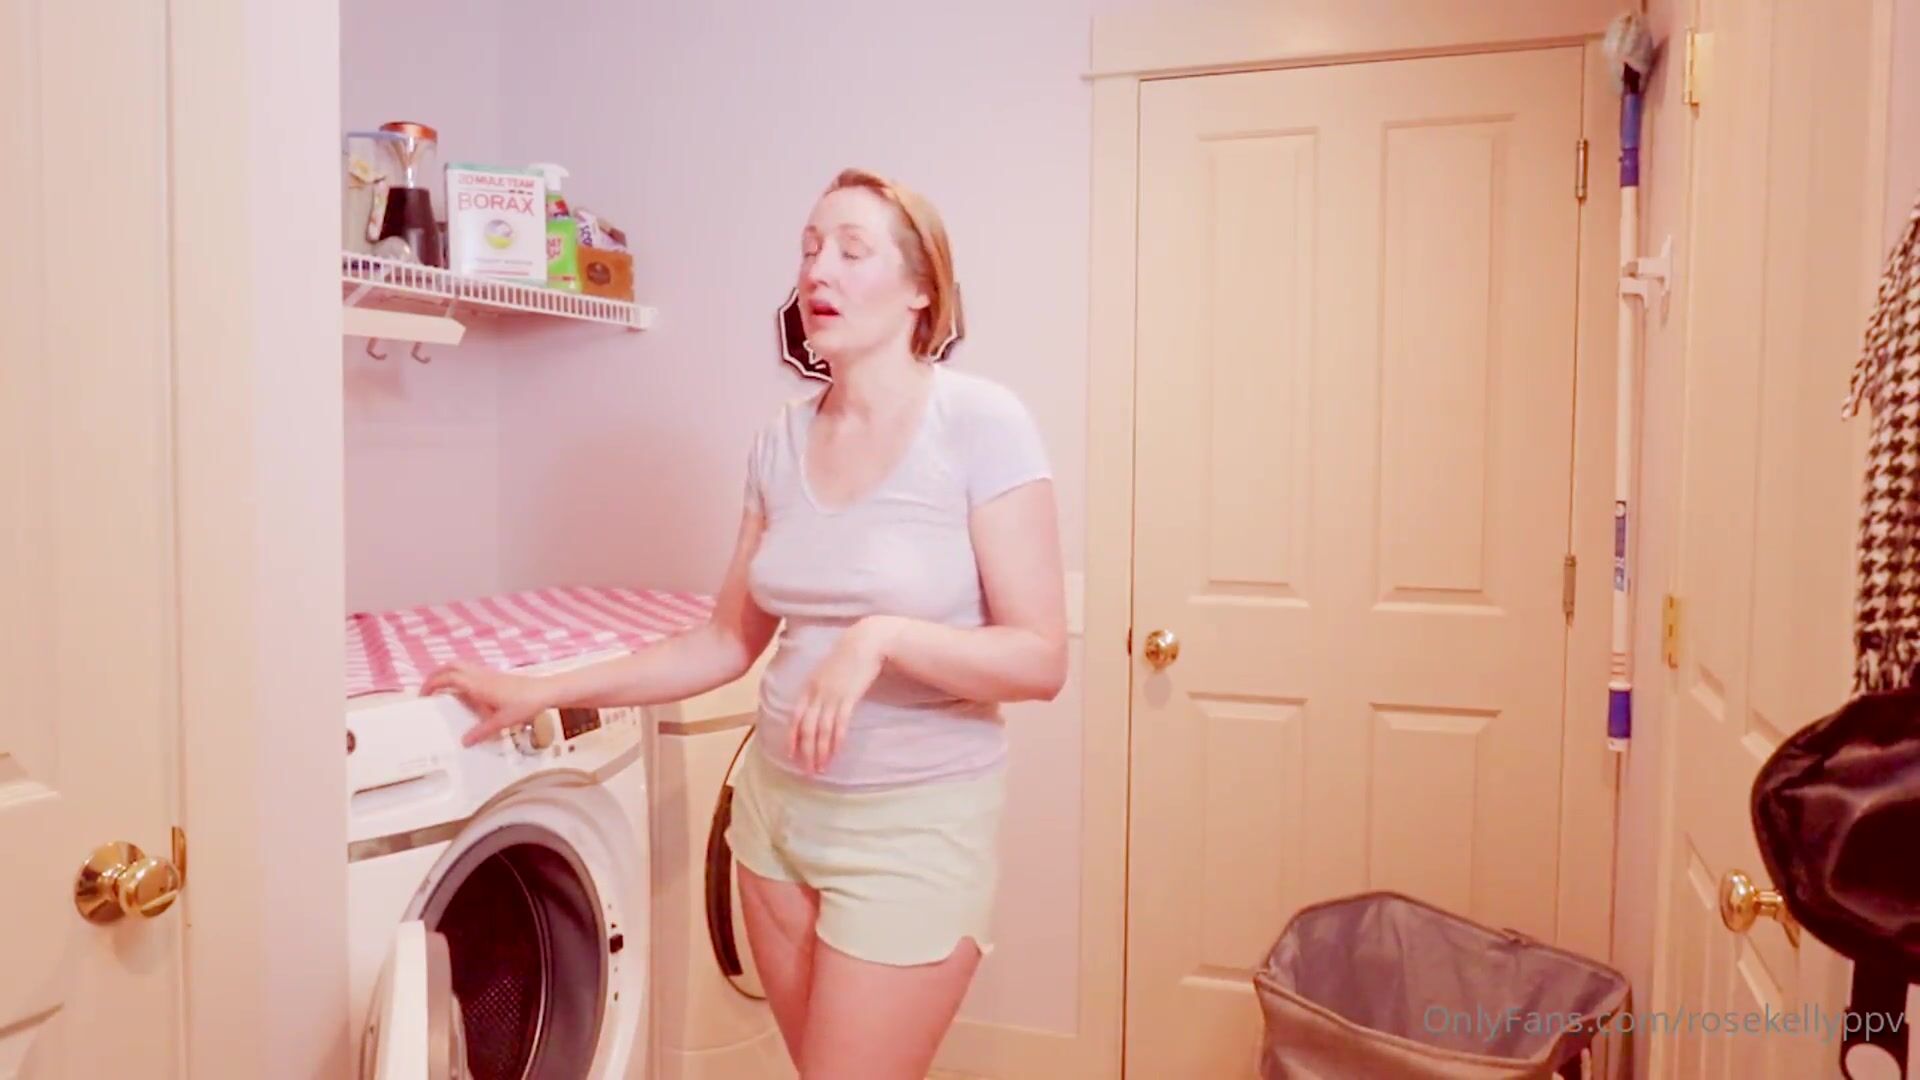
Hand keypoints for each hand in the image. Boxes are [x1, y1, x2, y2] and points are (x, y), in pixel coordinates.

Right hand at [419, 661, 551, 746]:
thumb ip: (481, 732)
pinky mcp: (495, 676)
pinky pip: (471, 671)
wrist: (546, 691)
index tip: (423, 695)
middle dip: (435, 675)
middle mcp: (481, 675)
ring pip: (461, 665)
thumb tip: (464, 742)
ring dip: (448, 674)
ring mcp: (488, 673)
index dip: (432, 684)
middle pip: (451, 665)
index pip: (448, 677)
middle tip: (427, 690)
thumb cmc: (526, 704)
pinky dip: (461, 677)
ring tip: (442, 690)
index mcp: (478, 685)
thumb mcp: (502, 722)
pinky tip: (465, 693)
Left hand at [789, 617, 897, 772]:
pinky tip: (836, 752)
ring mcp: (832, 695)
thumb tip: (818, 705)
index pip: (796, 717)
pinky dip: (836, 740)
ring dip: (821, 751)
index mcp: (809, 687)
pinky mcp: (848, 697)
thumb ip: (820, 687)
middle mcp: (816, 693)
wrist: (865, 641)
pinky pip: (839, 724)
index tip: (790, 755)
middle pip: (807, 728)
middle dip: (806, 752)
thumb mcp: (827, 672)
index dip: (792, 737)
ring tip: (821, 768)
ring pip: (822, 730)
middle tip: (807, 771)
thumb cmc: (848, 656)